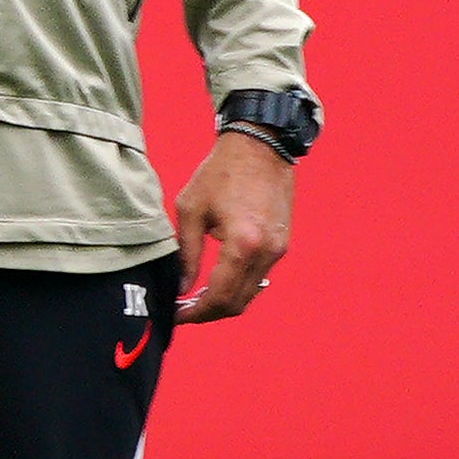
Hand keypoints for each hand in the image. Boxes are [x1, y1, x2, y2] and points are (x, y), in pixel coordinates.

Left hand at [173, 129, 293, 323]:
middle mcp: (265, 251)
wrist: (261, 144)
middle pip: (237, 303)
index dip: (195, 313)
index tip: (176, 314)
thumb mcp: (191, 209)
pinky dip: (239, 285)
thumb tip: (181, 287)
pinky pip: (259, 276)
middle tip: (184, 309)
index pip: (219, 297)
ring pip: (251, 293)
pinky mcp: (282, 243)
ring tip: (197, 296)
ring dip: (225, 301)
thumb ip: (185, 253)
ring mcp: (278, 248)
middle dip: (208, 312)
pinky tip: (219, 278)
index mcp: (242, 243)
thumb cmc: (221, 171)